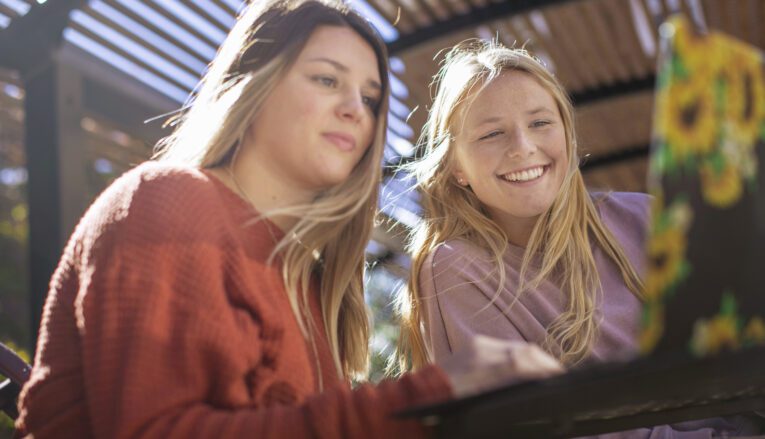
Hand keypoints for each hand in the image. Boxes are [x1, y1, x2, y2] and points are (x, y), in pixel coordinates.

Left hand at [439, 335, 564, 397]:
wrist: (420, 395)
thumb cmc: (449, 409)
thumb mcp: (479, 408)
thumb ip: (508, 397)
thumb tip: (533, 392)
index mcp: (480, 369)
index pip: (522, 362)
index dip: (545, 368)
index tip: (561, 377)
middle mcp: (480, 351)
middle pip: (524, 350)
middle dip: (547, 362)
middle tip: (562, 377)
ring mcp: (477, 344)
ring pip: (517, 346)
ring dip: (536, 358)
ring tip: (550, 372)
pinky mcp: (474, 343)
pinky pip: (506, 346)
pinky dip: (522, 354)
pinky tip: (530, 366)